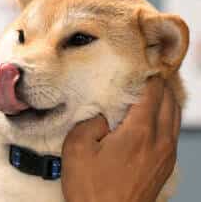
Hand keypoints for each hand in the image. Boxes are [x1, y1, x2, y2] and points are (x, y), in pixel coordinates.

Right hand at [61, 76, 180, 201]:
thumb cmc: (92, 188)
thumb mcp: (77, 148)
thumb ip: (89, 121)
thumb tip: (102, 114)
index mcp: (139, 132)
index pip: (152, 92)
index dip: (146, 74)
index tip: (137, 62)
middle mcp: (160, 141)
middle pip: (170, 100)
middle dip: (158, 83)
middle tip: (142, 72)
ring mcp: (166, 155)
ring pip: (175, 115)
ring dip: (164, 99)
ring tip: (146, 90)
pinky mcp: (165, 166)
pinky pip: (172, 131)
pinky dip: (165, 116)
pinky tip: (149, 116)